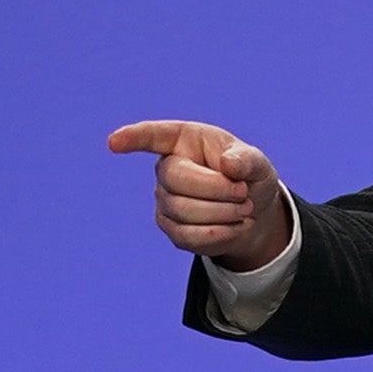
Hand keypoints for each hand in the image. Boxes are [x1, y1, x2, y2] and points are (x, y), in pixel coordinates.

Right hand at [106, 119, 293, 271]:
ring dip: (222, 213)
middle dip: (216, 189)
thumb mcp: (257, 162)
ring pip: (182, 210)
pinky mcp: (170, 227)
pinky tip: (235, 226)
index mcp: (184, 140)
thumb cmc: (249, 176)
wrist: (252, 212)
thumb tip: (229, 164)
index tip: (114, 142)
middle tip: (244, 193)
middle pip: (175, 179)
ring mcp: (164, 199)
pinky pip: (187, 235)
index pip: (153, 136)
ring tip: (244, 209)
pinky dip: (219, 234)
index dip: (133, 138)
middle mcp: (167, 167)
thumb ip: (247, 159)